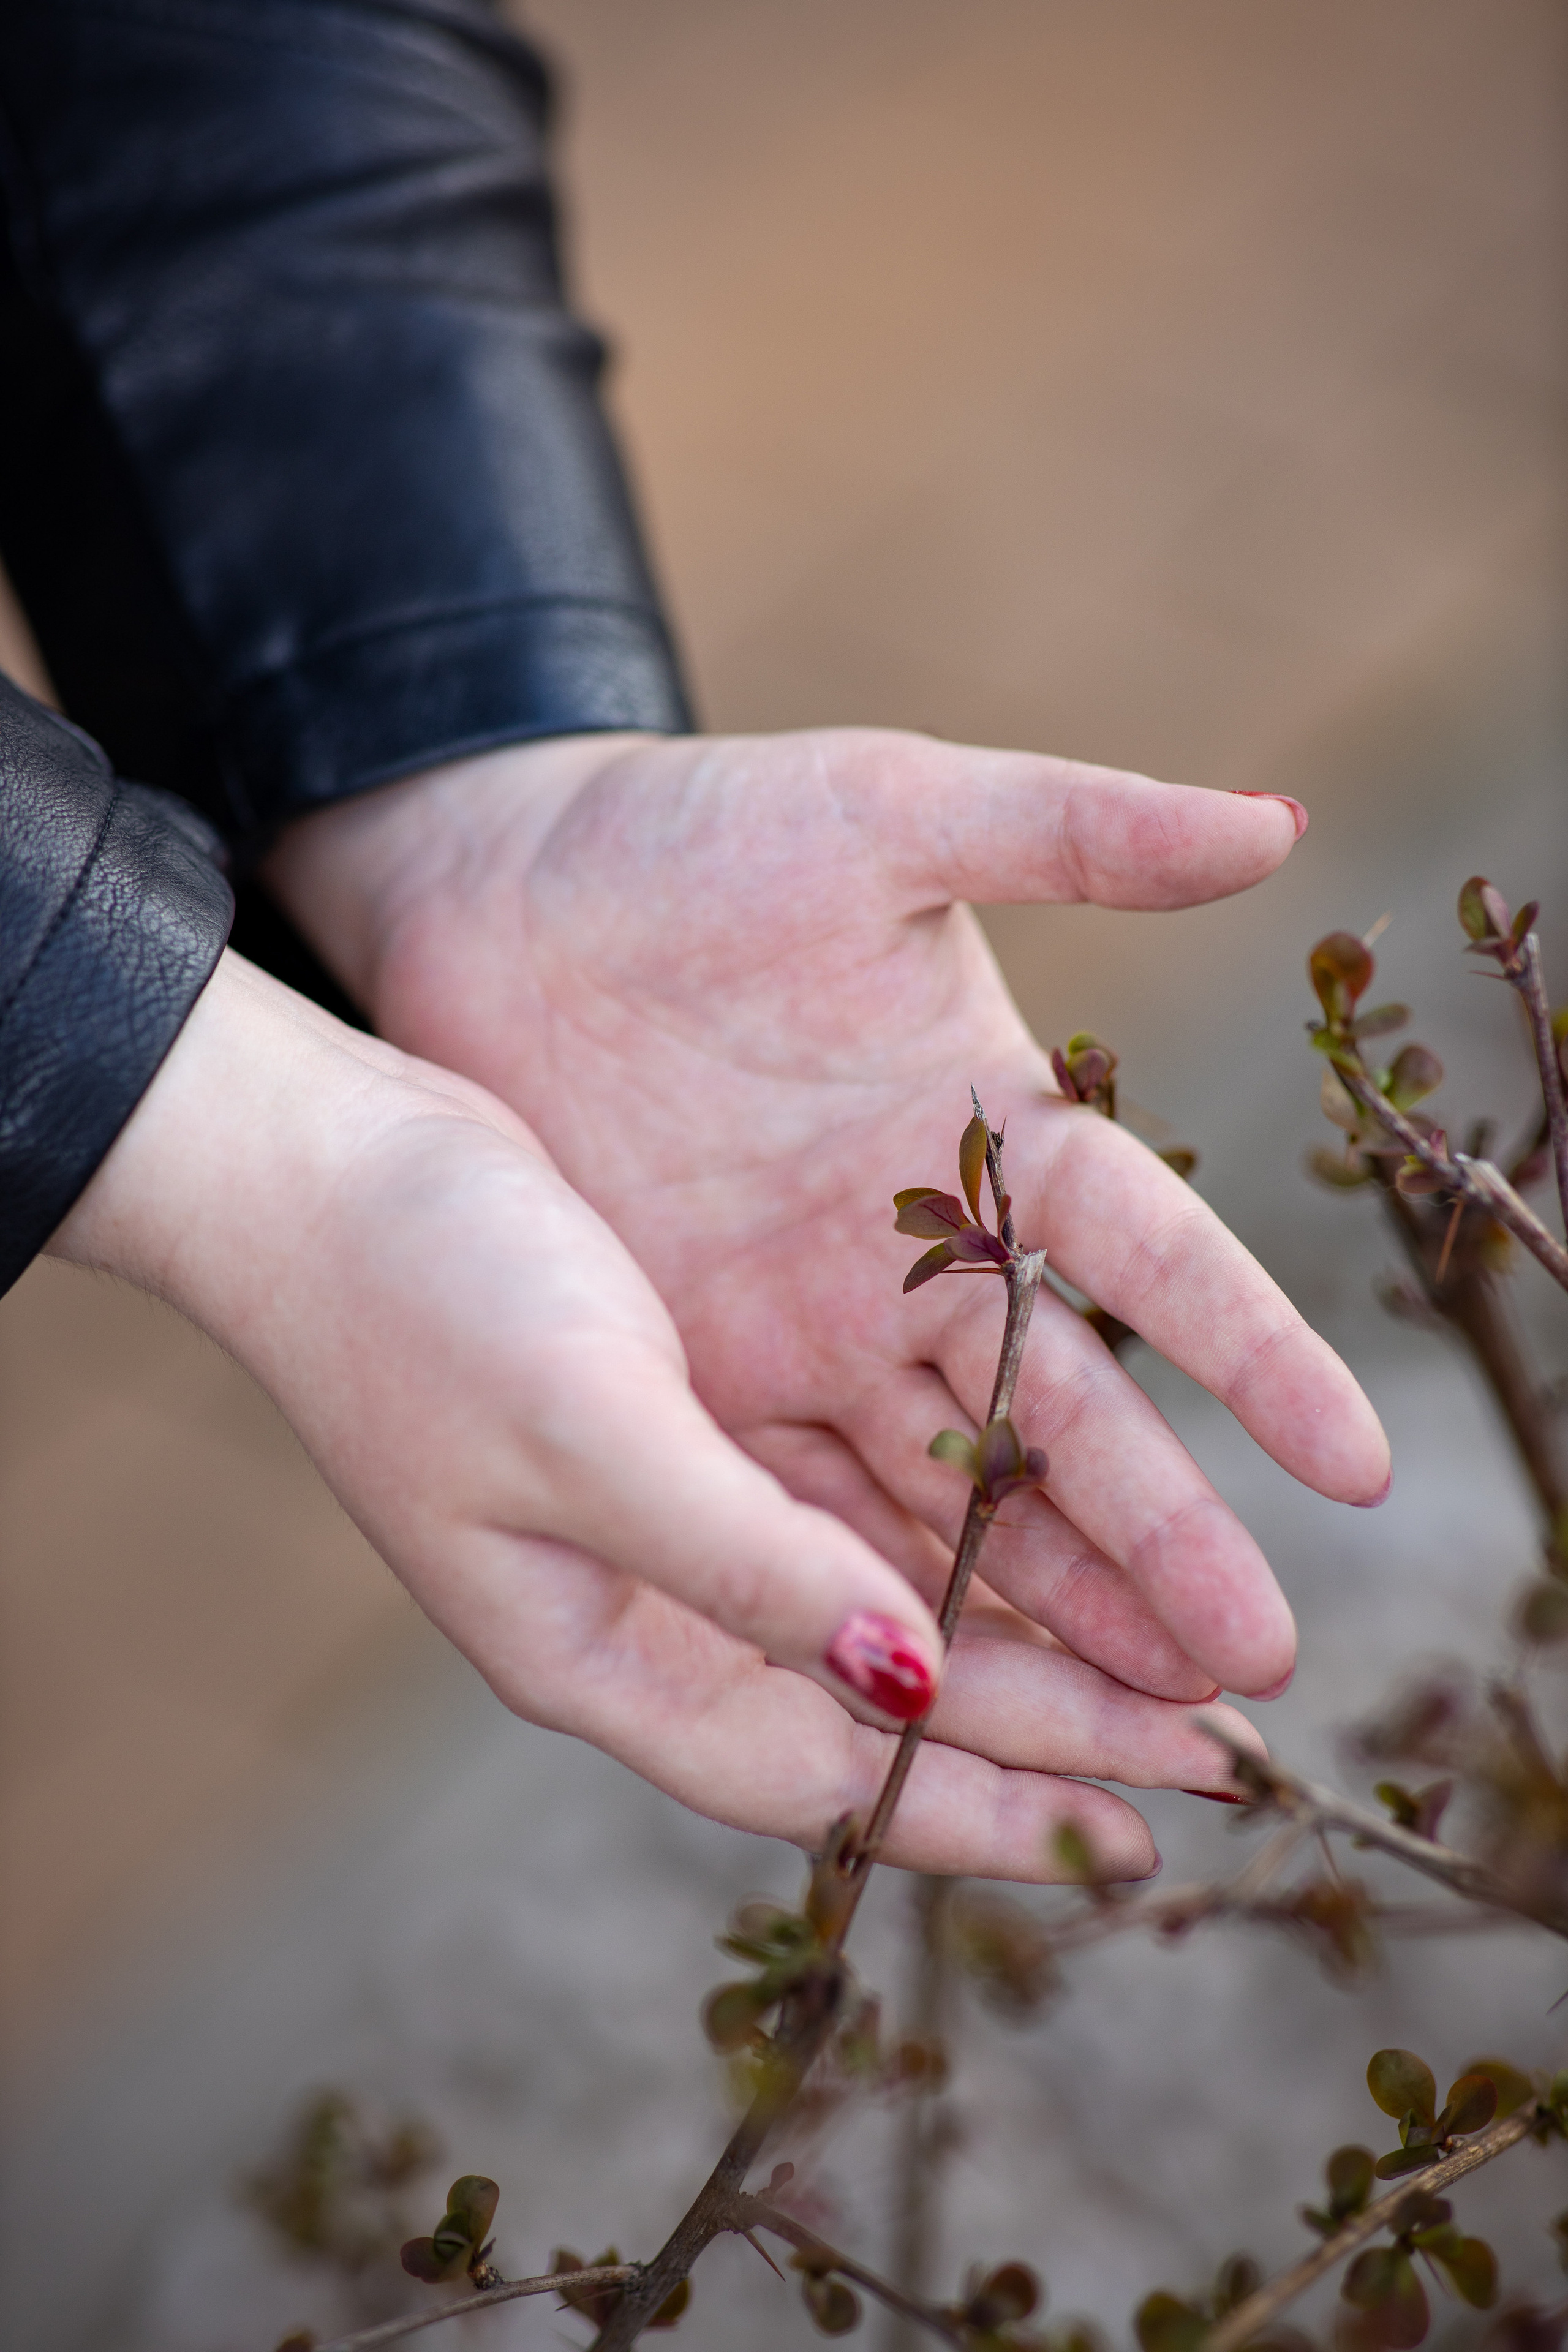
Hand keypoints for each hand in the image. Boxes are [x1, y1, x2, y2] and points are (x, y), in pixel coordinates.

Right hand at [51, 949, 1255, 1876]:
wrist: (312, 1161)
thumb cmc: (418, 1298)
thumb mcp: (587, 1432)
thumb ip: (742, 1562)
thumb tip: (910, 1681)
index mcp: (598, 1649)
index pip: (826, 1773)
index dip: (986, 1806)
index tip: (1143, 1826)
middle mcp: (643, 1605)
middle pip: (876, 1708)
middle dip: (1043, 1736)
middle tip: (1215, 1753)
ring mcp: (663, 1514)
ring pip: (879, 1609)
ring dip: (1020, 1634)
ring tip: (1165, 1655)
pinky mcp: (684, 1418)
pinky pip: (850, 1504)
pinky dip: (951, 1528)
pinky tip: (1039, 1519)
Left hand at [267, 727, 1390, 1712]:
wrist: (486, 892)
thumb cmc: (685, 834)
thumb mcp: (881, 815)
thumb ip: (1069, 827)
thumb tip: (1274, 822)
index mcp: (994, 1129)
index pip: (1155, 1251)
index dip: (1252, 1352)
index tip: (1350, 1460)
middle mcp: (924, 1259)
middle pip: (1067, 1418)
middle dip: (1161, 1543)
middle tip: (1253, 1672)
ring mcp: (815, 1333)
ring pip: (952, 1494)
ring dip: (1044, 1610)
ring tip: (1143, 1723)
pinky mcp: (699, 1379)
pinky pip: (805, 1512)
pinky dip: (877, 1599)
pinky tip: (940, 1693)